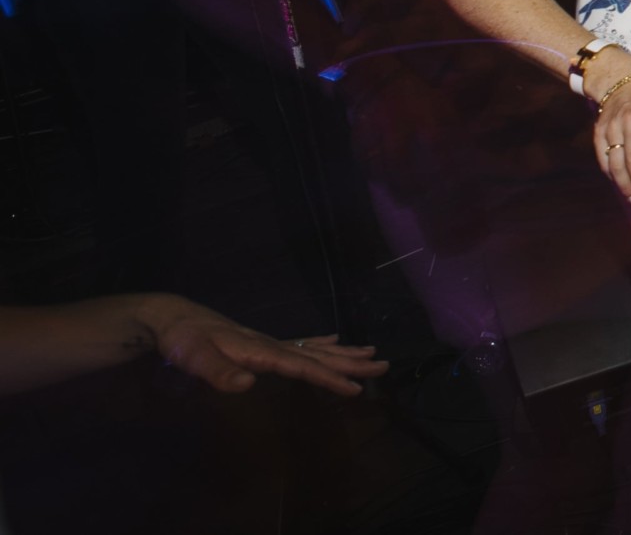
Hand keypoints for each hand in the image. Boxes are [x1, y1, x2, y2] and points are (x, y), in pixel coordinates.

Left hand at [144, 296, 386, 396]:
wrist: (172, 318)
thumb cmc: (183, 341)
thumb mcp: (194, 358)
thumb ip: (219, 372)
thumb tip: (249, 385)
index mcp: (261, 351)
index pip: (302, 366)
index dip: (329, 377)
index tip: (356, 387)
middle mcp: (272, 344)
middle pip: (318, 354)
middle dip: (350, 362)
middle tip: (383, 365)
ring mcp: (269, 341)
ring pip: (314, 348)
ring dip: (343, 353)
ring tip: (371, 352)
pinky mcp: (261, 343)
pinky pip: (301, 343)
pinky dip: (320, 343)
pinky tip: (333, 340)